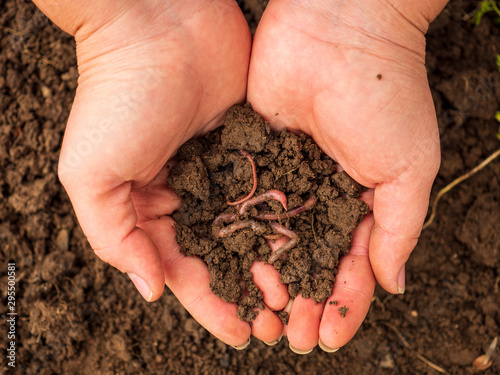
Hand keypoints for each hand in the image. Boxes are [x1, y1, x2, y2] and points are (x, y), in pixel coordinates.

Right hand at [33, 0, 284, 346]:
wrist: (158, 23)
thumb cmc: (118, 97)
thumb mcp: (91, 174)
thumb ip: (114, 236)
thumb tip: (151, 289)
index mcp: (150, 207)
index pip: (184, 271)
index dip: (212, 306)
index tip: (244, 334)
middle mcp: (190, 194)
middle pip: (225, 256)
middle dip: (250, 292)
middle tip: (282, 324)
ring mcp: (224, 169)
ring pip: (254, 228)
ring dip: (274, 263)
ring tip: (303, 294)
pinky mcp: (253, 142)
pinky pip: (273, 188)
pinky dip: (288, 218)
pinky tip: (311, 242)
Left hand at [248, 0, 445, 351]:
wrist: (339, 28)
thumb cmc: (385, 96)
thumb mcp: (408, 169)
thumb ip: (399, 229)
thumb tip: (392, 285)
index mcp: (361, 202)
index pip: (351, 268)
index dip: (340, 305)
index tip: (324, 336)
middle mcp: (320, 194)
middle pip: (307, 262)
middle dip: (299, 300)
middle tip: (286, 336)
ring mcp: (284, 177)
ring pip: (272, 241)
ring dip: (266, 280)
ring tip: (257, 315)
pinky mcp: (253, 155)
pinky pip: (244, 204)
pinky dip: (239, 239)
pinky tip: (229, 270)